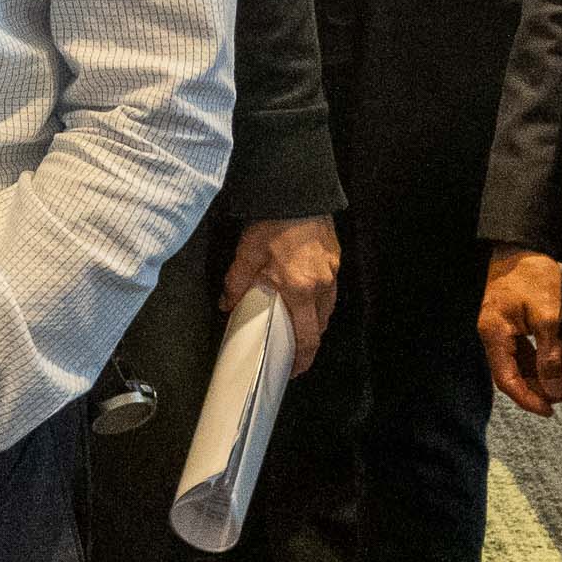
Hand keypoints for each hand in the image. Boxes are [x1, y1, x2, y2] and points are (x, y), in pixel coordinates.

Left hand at [231, 215, 343, 369]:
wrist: (298, 191)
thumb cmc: (274, 220)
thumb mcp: (247, 253)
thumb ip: (237, 283)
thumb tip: (227, 304)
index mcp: (300, 289)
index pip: (307, 336)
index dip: (303, 358)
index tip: (295, 370)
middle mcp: (321, 284)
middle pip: (320, 326)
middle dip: (308, 343)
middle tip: (293, 351)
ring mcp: (331, 271)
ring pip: (327, 309)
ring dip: (314, 321)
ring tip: (296, 324)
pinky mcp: (334, 259)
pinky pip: (330, 289)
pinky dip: (318, 300)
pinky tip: (304, 295)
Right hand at [479, 250, 561, 415]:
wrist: (523, 242)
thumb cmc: (532, 274)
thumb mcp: (548, 316)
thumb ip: (551, 355)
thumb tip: (555, 390)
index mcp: (493, 333)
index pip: (507, 379)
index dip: (528, 399)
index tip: (550, 411)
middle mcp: (491, 333)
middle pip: (511, 374)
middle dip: (538, 389)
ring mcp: (499, 328)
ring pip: (517, 363)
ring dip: (540, 376)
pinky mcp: (508, 322)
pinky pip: (520, 350)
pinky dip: (537, 361)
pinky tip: (554, 365)